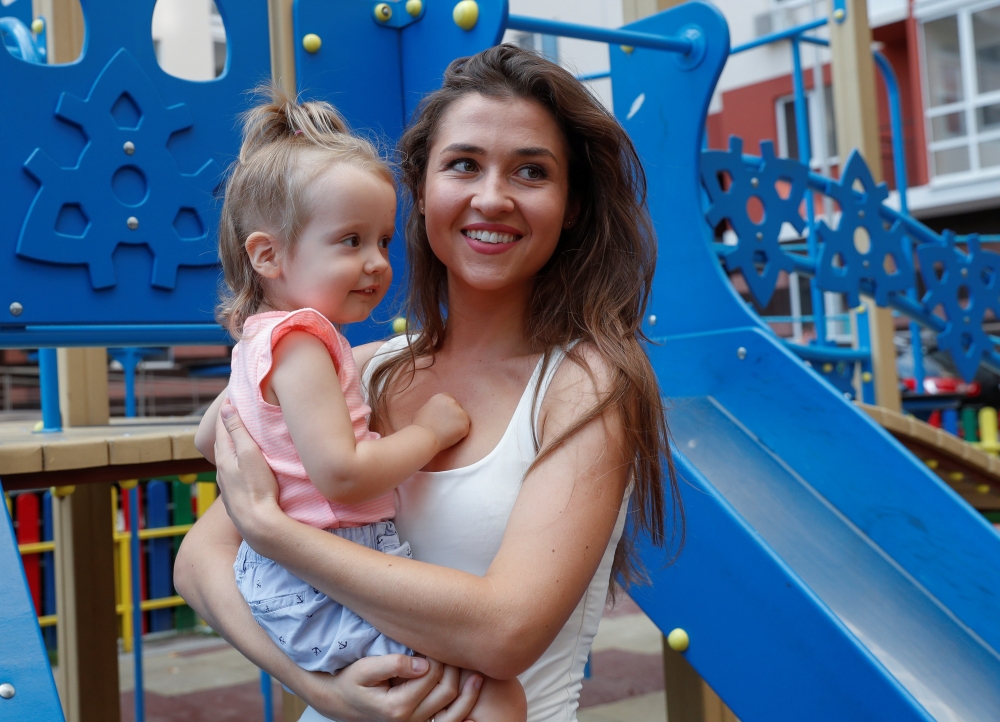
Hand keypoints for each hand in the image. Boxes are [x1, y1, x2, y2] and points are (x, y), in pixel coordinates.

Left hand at [214, 401, 283, 543]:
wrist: (258, 524)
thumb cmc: (257, 487)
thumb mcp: (249, 454)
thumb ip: (237, 431)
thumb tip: (226, 408)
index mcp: (224, 457)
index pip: (223, 427)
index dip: (227, 411)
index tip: (231, 395)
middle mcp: (222, 470)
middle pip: (221, 442)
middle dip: (226, 425)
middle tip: (234, 410)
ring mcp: (228, 484)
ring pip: (225, 458)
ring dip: (230, 443)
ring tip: (237, 434)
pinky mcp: (236, 495)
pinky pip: (232, 470)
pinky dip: (235, 459)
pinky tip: (242, 464)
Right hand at [301, 655, 481, 721]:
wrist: (341, 701)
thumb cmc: (351, 681)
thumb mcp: (364, 669)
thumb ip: (393, 664)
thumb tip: (423, 664)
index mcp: (397, 707)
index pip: (431, 677)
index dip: (439, 656)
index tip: (439, 639)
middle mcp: (409, 720)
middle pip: (446, 692)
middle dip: (454, 669)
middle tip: (456, 648)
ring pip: (453, 710)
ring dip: (468, 691)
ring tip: (477, 672)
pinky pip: (448, 721)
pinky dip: (464, 709)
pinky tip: (474, 691)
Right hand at [413, 393, 470, 449]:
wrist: (424, 437)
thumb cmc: (420, 427)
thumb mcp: (424, 410)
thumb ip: (434, 407)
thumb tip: (437, 411)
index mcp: (442, 397)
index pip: (450, 400)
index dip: (448, 409)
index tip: (445, 418)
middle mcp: (452, 402)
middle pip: (458, 408)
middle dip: (454, 416)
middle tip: (446, 427)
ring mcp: (460, 412)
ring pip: (463, 418)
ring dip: (458, 425)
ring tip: (447, 433)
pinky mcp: (465, 423)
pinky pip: (465, 428)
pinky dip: (460, 434)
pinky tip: (450, 437)